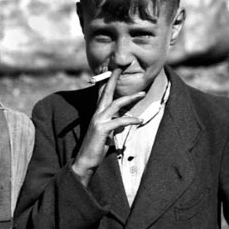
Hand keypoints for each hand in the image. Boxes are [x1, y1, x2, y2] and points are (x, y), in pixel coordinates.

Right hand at [71, 68, 146, 184]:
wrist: (85, 161)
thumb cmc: (96, 148)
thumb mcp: (107, 134)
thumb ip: (114, 125)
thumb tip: (123, 122)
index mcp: (97, 114)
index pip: (101, 94)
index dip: (107, 82)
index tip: (113, 71)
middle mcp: (96, 114)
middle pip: (106, 92)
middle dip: (113, 79)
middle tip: (120, 68)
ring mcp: (98, 120)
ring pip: (116, 103)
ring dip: (130, 97)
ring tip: (142, 93)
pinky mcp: (102, 128)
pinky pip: (120, 120)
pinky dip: (131, 119)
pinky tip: (140, 120)